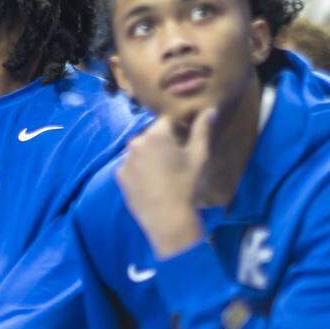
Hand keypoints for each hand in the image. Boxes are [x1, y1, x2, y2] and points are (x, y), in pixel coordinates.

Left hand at [116, 110, 214, 259]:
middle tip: (174, 161)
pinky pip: (131, 166)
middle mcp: (136, 142)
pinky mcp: (119, 176)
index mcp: (155, 135)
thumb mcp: (199, 156)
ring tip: (163, 174)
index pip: (166, 120)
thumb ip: (202, 130)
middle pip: (151, 135)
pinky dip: (139, 170)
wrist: (168, 219)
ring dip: (149, 155)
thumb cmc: (187, 184)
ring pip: (139, 150)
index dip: (177, 129)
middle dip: (162, 142)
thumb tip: (210, 109)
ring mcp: (125, 160)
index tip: (184, 143)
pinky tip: (151, 183)